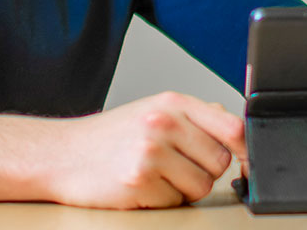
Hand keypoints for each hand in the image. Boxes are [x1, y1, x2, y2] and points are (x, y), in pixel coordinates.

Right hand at [37, 91, 242, 208]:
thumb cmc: (112, 136)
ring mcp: (150, 152)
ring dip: (183, 189)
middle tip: (176, 166)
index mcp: (173, 103)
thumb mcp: (155, 110)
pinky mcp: (138, 182)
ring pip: (201, 186)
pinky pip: (174, 202)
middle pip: (219, 162)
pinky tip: (141, 186)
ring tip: (156, 175)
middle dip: (204, 171)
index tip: (245, 161)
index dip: (245, 149)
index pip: (232, 127)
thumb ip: (196, 117)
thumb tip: (238, 130)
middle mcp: (163, 123)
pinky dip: (161, 200)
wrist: (61, 155)